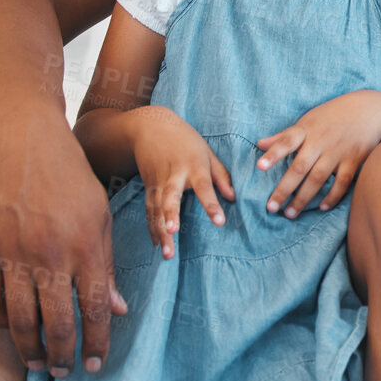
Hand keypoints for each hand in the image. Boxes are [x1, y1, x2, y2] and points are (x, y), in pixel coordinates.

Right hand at [0, 109, 126, 374]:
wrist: (24, 140)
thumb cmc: (70, 177)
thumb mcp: (101, 215)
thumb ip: (106, 264)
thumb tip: (116, 311)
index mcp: (88, 247)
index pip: (95, 310)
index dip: (96, 343)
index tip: (94, 365)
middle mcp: (52, 255)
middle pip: (57, 323)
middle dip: (63, 355)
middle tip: (63, 372)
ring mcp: (13, 253)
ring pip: (19, 319)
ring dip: (29, 348)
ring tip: (38, 362)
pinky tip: (8, 328)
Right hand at [129, 106, 232, 257]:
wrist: (150, 127)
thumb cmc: (185, 140)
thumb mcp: (207, 152)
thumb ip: (221, 175)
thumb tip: (233, 198)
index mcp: (193, 166)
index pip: (204, 187)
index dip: (211, 204)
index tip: (219, 221)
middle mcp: (174, 176)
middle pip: (171, 198)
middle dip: (171, 216)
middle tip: (173, 232)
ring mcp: (157, 183)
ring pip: (157, 209)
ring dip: (160, 231)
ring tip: (166, 253)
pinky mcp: (148, 188)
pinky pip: (149, 211)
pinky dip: (152, 228)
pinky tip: (157, 245)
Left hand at [256, 91, 380, 218]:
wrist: (372, 110)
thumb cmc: (336, 114)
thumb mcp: (310, 119)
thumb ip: (285, 135)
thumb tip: (259, 144)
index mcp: (307, 129)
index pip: (287, 141)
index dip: (273, 154)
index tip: (259, 167)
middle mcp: (321, 141)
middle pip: (300, 167)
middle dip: (284, 189)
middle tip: (271, 207)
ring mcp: (338, 152)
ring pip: (318, 179)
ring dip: (303, 198)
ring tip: (290, 214)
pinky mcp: (354, 160)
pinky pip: (342, 182)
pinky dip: (332, 196)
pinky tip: (322, 208)